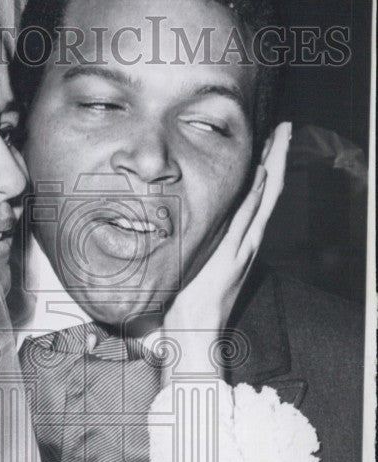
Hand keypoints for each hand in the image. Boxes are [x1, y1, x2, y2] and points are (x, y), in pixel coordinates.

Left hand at [148, 122, 290, 378]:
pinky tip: (262, 172)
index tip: (267, 145)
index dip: (263, 170)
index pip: (255, 199)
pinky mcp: (232, 256)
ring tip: (280, 138)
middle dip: (275, 158)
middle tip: (284, 129)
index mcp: (236, 243)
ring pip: (262, 199)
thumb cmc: (186, 303)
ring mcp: (240, 247)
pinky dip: (257, 196)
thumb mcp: (191, 265)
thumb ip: (193, 245)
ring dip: (272, 166)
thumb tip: (177, 228)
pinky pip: (248, 220)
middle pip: (266, 191)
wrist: (195, 332)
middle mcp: (244, 241)